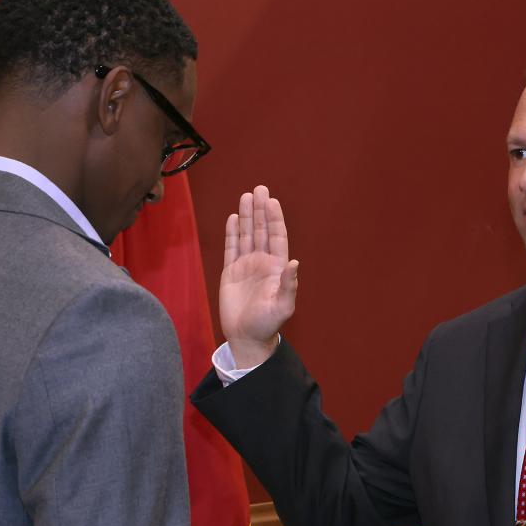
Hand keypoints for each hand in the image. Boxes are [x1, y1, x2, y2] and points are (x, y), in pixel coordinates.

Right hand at [219, 185, 298, 368]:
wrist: (246, 337)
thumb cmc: (267, 324)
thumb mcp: (282, 306)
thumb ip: (288, 284)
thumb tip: (294, 262)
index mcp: (277, 268)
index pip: (276, 237)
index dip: (274, 219)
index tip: (272, 201)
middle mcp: (263, 263)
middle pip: (261, 230)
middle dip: (260, 210)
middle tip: (259, 188)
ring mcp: (247, 266)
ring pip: (246, 235)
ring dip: (246, 216)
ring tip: (246, 195)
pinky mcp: (231, 272)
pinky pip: (231, 247)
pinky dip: (232, 232)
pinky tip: (232, 217)